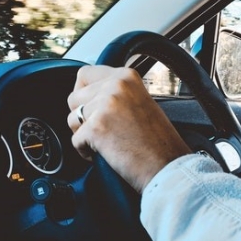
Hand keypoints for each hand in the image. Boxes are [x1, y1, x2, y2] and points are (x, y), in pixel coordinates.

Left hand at [67, 65, 190, 192]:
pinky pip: (75, 140)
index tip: (90, 107)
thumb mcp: (139, 101)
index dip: (82, 93)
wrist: (167, 167)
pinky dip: (85, 151)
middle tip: (101, 130)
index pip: (84, 73)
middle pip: (74, 97)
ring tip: (105, 142)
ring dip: (82, 134)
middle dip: (81, 116)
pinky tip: (105, 153)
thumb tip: (87, 93)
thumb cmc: (157, 141)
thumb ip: (115, 92)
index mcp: (126, 76)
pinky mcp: (96, 127)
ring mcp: (105, 105)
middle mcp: (115, 85)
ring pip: (72, 118)